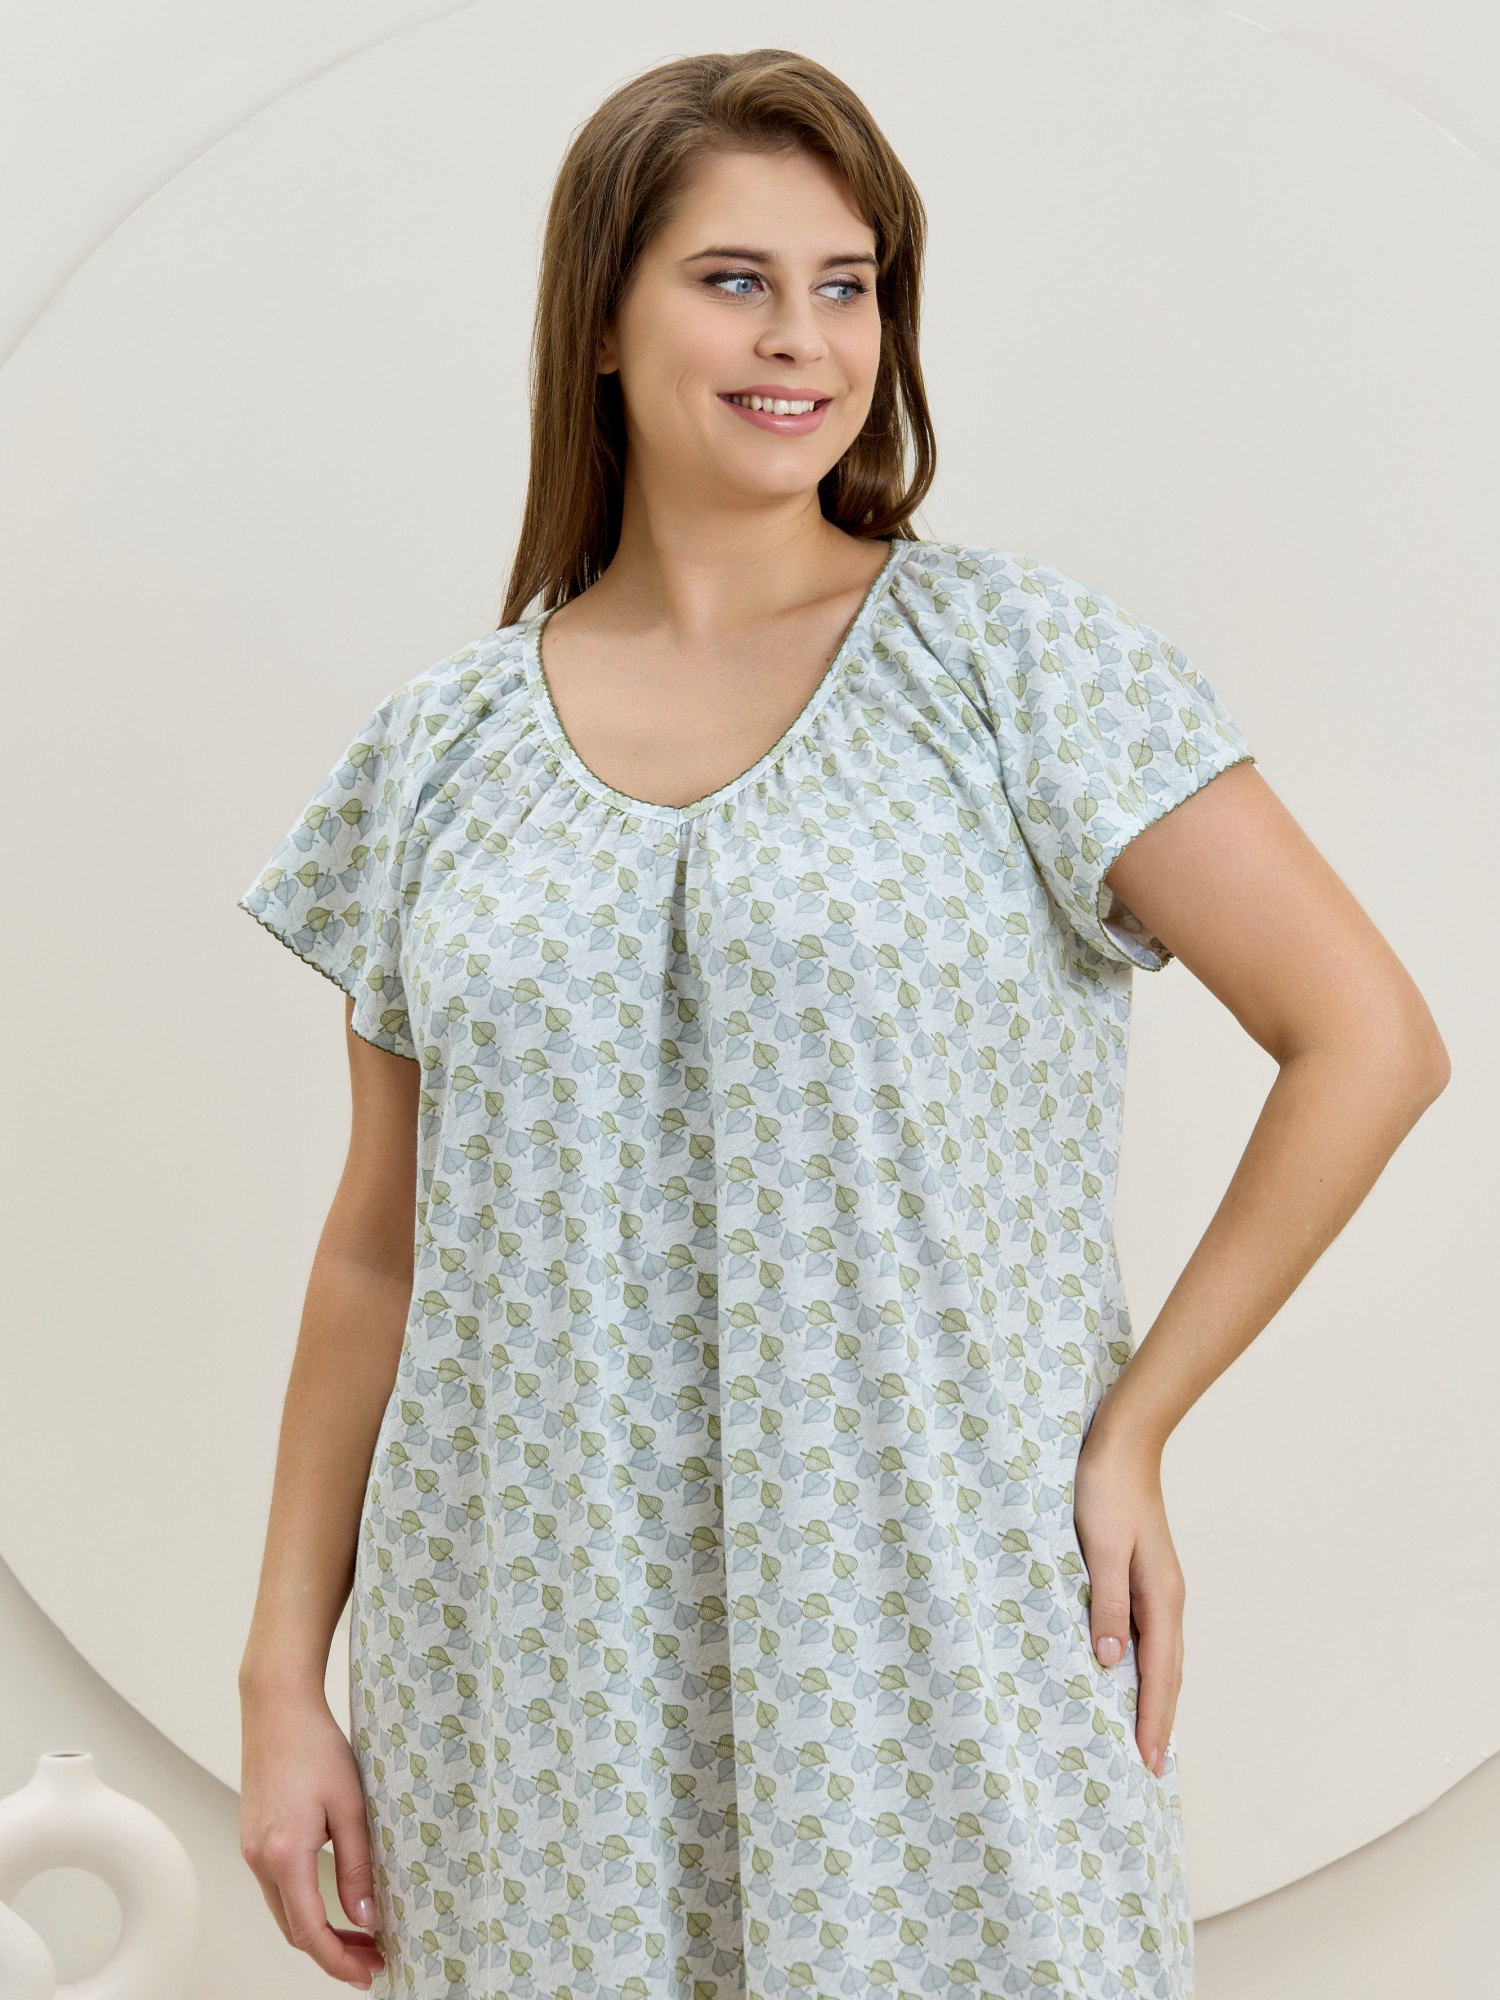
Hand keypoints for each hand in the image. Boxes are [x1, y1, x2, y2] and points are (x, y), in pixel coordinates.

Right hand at [239, 1682, 384, 1988]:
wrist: (278, 1708)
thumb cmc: (315, 1746)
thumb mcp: (351, 1806)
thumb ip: (357, 1866)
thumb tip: (366, 1917)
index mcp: (284, 1854)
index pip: (310, 1931)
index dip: (338, 1961)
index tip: (367, 1974)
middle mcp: (260, 1859)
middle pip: (294, 1930)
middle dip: (333, 1952)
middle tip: (373, 1958)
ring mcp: (252, 1850)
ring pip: (285, 1911)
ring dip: (319, 1930)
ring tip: (361, 1935)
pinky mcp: (254, 1838)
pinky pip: (278, 1888)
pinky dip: (304, 1906)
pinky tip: (332, 1902)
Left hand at [1071, 1426, 1185, 1779]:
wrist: (1122, 1443)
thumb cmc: (1106, 1490)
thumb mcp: (1100, 1546)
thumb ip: (1106, 1602)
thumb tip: (1109, 1661)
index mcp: (1161, 1597)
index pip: (1159, 1674)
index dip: (1152, 1720)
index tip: (1148, 1763)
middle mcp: (1167, 1599)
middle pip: (1167, 1674)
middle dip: (1159, 1721)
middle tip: (1149, 1767)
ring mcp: (1159, 1588)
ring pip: (1160, 1657)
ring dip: (1154, 1697)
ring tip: (1143, 1735)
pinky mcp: (1144, 1576)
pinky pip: (1149, 1636)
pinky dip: (1144, 1667)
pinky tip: (1127, 1674)